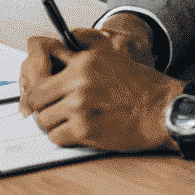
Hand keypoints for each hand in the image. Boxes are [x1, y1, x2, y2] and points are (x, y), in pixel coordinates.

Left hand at [17, 29, 180, 151]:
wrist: (160, 109)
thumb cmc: (137, 84)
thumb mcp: (106, 57)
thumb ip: (76, 56)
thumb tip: (49, 56)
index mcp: (80, 63)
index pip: (39, 75)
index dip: (34, 88)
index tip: (34, 96)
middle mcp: (77, 84)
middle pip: (36, 99)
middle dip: (39, 107)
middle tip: (46, 111)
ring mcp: (81, 108)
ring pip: (44, 120)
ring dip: (50, 123)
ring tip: (62, 122)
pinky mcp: (87, 131)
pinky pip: (57, 137)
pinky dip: (61, 137)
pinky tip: (71, 133)